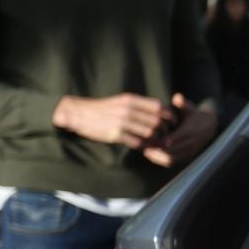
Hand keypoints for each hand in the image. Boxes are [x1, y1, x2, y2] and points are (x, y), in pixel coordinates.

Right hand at [52, 93, 172, 148]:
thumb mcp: (121, 101)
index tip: (171, 123)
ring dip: (156, 141)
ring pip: (150, 133)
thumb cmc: (102, 108)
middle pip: (157, 121)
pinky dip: (145, 147)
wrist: (78, 114)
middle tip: (166, 137)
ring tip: (156, 144)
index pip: (158, 106)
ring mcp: (122, 122)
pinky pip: (138, 143)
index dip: (168, 116)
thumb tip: (159, 111)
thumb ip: (138, 105)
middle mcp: (128, 109)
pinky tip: (145, 148)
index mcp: (130, 100)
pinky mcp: (116, 135)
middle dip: (165, 131)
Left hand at [142, 94, 218, 167]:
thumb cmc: (194, 115)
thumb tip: (177, 97)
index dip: (159, 140)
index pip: (172, 139)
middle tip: (142, 144)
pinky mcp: (185, 157)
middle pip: (169, 151)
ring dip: (157, 156)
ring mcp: (188, 151)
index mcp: (190, 131)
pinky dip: (160, 160)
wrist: (208, 127)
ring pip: (170, 159)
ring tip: (145, 150)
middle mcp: (190, 143)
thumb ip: (183, 103)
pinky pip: (171, 162)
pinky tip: (150, 154)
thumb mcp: (190, 108)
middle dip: (155, 149)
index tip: (147, 136)